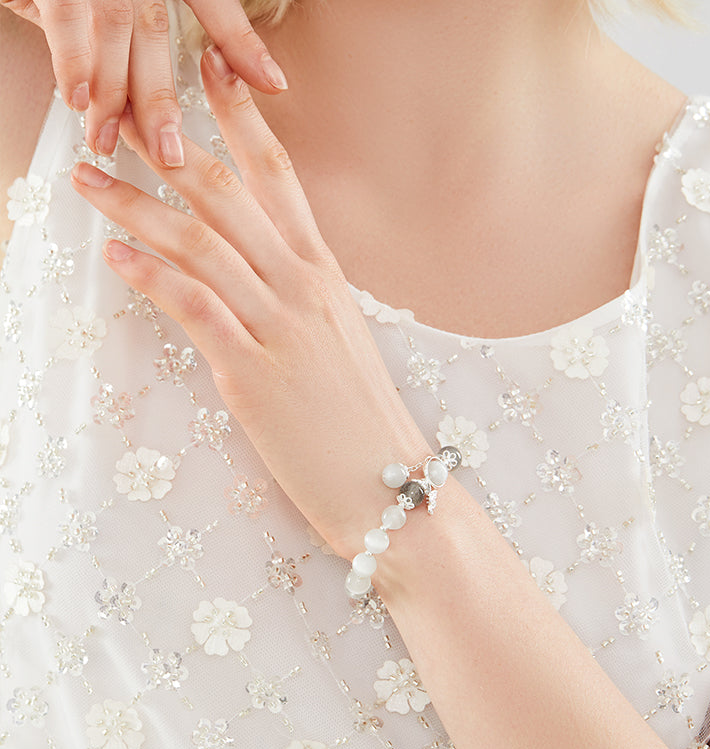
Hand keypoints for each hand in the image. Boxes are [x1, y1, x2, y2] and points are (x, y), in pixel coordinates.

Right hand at [3, 0, 286, 167]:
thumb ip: (199, 31)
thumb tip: (261, 80)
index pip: (215, 5)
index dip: (244, 45)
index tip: (275, 84)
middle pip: (155, 34)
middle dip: (161, 101)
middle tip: (170, 155)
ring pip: (113, 35)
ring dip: (112, 95)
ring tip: (110, 142)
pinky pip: (66, 20)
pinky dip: (70, 62)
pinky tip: (77, 100)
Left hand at [70, 45, 429, 556]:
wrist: (388, 482)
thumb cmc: (361, 414)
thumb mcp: (340, 338)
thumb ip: (302, 295)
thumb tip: (263, 269)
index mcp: (325, 273)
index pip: (279, 178)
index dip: (243, 120)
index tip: (212, 76)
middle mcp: (303, 287)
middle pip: (227, 197)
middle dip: (167, 152)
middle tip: (118, 122)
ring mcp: (279, 327)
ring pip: (201, 245)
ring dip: (136, 209)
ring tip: (91, 184)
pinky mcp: (253, 372)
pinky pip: (195, 308)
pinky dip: (152, 276)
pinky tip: (116, 257)